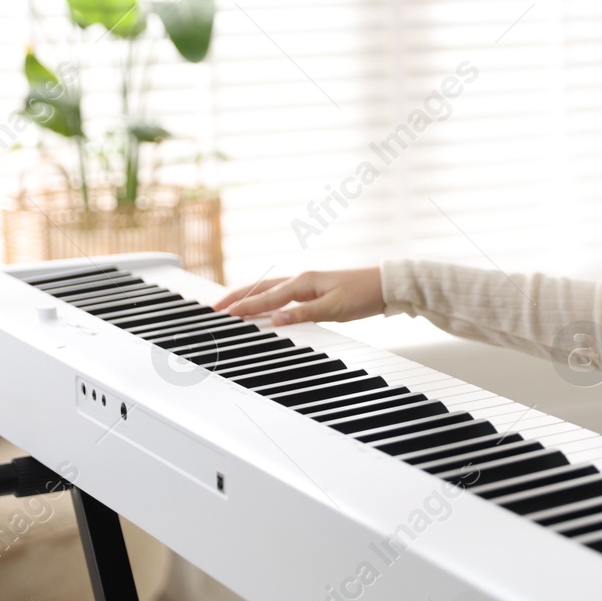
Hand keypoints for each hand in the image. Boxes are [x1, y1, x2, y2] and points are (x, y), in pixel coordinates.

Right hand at [213, 267, 383, 326]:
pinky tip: (261, 308)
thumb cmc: (364, 294)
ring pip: (270, 291)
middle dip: (238, 297)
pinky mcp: (313, 292)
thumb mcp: (335, 308)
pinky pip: (282, 296)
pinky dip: (266, 301)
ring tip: (229, 306)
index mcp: (304, 282)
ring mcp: (307, 285)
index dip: (245, 306)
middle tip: (215, 307)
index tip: (224, 313)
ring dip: (249, 298)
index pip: (268, 296)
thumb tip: (276, 320)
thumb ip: (304, 314)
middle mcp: (302, 280)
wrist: (386, 285)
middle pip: (262, 289)